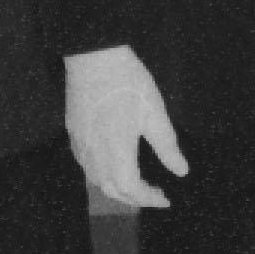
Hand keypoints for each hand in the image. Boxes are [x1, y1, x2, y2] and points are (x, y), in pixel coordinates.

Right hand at [63, 44, 185, 210]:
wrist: (92, 54)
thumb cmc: (128, 82)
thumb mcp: (155, 112)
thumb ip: (167, 146)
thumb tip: (181, 171)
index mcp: (117, 152)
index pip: (132, 189)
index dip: (149, 199)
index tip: (166, 199)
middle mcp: (94, 154)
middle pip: (112, 190)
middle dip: (134, 198)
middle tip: (154, 194)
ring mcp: (80, 144)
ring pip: (96, 180)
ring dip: (116, 188)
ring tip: (135, 183)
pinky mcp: (72, 133)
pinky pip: (86, 165)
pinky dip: (101, 174)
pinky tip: (112, 164)